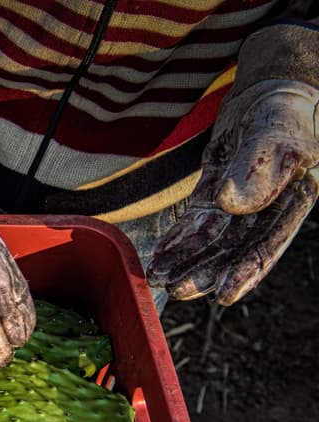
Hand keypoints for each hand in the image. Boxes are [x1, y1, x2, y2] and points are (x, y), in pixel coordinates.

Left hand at [148, 38, 318, 304]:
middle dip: (206, 272)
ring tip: (161, 280)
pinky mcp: (216, 197)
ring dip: (187, 261)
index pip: (268, 246)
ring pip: (212, 242)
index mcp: (293, 204)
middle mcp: (267, 212)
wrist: (268, 95)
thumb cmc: (283, 114)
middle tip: (179, 290)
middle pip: (234, 251)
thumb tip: (233, 205)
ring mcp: (240, 207)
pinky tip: (160, 258)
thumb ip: (257, 170)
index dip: (245, 272)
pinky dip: (178, 241)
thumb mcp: (275, 136)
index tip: (223, 295)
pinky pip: (196, 225)